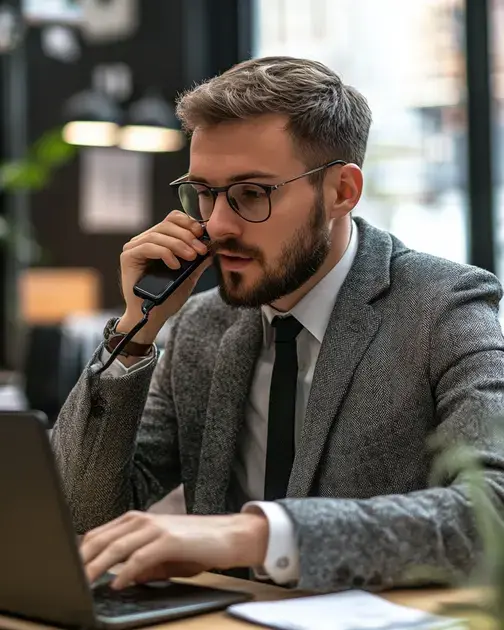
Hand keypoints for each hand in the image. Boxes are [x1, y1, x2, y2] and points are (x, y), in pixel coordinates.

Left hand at [81, 511, 267, 588]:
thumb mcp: (162, 555)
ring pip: (116, 548)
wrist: (229, 536)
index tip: (69, 570)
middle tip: (68, 578)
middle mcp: (143, 520)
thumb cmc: (197, 546)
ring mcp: (155, 528)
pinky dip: (125, 572)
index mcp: (138, 520)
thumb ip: (140, 563)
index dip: (82, 552)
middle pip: (101, 539)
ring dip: (96, 568)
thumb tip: (118, 578)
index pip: (99, 534)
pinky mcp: (168, 540)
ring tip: (83, 583)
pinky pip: (139, 558)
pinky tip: (117, 584)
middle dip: (82, 560)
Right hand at [118, 211, 211, 342]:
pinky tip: (175, 266)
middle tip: (200, 250)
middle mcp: (144, 240)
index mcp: (158, 240)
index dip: (188, 223)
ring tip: (191, 257)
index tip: (202, 235)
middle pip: (167, 225)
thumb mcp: (189, 275)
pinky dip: (165, 253)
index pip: (173, 219)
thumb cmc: (169, 296)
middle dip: (187, 236)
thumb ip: (198, 261)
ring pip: (158, 235)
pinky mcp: (128, 257)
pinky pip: (148, 247)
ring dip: (178, 245)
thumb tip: (213, 246)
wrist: (153, 317)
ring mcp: (134, 247)